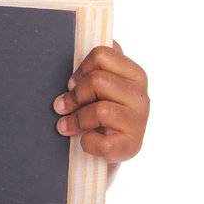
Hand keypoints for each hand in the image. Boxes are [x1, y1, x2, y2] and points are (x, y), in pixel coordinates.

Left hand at [51, 39, 148, 162]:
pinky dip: (87, 143)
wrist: (110, 152)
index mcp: (134, 73)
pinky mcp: (132, 146)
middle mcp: (141, 95)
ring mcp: (139, 121)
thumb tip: (73, 51)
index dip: (80, 69)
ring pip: (99, 110)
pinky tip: (85, 142)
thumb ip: (95, 68)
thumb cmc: (101, 114)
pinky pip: (100, 140)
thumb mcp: (102, 87)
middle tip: (62, 107)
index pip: (101, 54)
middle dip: (74, 95)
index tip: (72, 83)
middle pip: (97, 80)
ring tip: (65, 126)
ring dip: (76, 120)